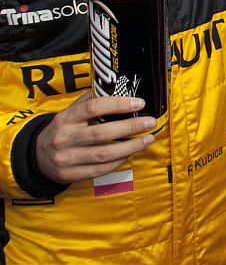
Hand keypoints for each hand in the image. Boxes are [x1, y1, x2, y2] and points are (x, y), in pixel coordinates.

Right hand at [35, 93, 155, 183]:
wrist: (36, 156)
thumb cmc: (63, 129)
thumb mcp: (70, 112)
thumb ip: (90, 101)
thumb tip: (119, 90)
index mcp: (66, 118)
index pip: (93, 108)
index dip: (118, 104)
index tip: (139, 103)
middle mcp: (65, 138)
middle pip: (102, 133)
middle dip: (131, 127)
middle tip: (150, 122)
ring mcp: (66, 158)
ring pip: (104, 154)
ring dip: (131, 147)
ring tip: (148, 139)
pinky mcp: (70, 175)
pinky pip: (100, 169)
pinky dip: (119, 161)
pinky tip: (131, 153)